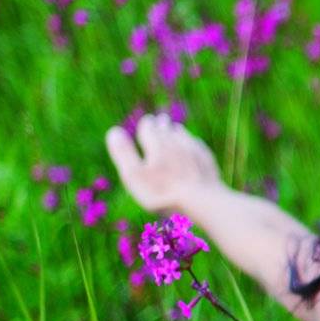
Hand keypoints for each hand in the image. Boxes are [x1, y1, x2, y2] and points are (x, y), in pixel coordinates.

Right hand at [104, 112, 222, 214]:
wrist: (201, 199)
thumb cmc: (163, 190)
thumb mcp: (134, 174)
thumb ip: (123, 152)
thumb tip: (113, 131)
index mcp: (156, 142)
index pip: (148, 125)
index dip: (145, 124)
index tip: (146, 123)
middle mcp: (175, 140)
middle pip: (166, 127)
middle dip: (161, 124)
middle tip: (159, 121)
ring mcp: (193, 149)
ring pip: (182, 134)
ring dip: (176, 131)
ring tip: (174, 130)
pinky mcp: (206, 159)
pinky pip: (196, 146)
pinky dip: (190, 144)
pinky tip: (190, 147)